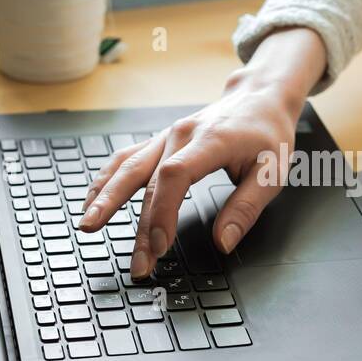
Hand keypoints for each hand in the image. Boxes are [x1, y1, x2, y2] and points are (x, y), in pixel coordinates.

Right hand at [79, 27, 327, 277]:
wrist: (259, 98)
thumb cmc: (267, 135)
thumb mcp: (272, 173)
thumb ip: (247, 208)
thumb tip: (224, 242)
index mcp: (210, 141)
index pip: (174, 176)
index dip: (163, 212)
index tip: (160, 245)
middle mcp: (180, 135)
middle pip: (146, 179)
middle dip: (137, 225)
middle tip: (136, 262)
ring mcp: (166, 136)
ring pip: (128, 167)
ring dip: (106, 198)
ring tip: (89, 226)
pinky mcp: (159, 141)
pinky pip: (125, 159)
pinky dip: (106, 179)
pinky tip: (93, 199)